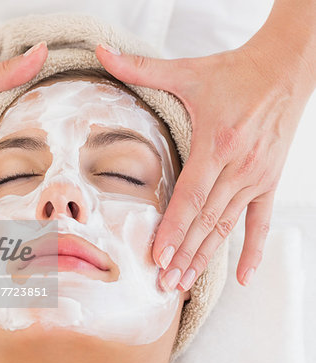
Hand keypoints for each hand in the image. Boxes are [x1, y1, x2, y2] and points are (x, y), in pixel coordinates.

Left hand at [96, 34, 314, 289]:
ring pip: (227, 228)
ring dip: (206, 257)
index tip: (159, 258)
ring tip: (187, 283)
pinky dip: (252, 251)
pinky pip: (260, 223)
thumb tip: (101, 52)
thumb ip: (141, 68)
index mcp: (216, 143)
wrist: (286, 66)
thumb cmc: (234, 73)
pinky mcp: (268, 182)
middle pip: (206, 221)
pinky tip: (244, 276)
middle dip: (184, 254)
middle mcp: (239, 167)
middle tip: (165, 283)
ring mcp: (257, 178)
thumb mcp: (187, 72)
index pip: (190, 197)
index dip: (174, 230)